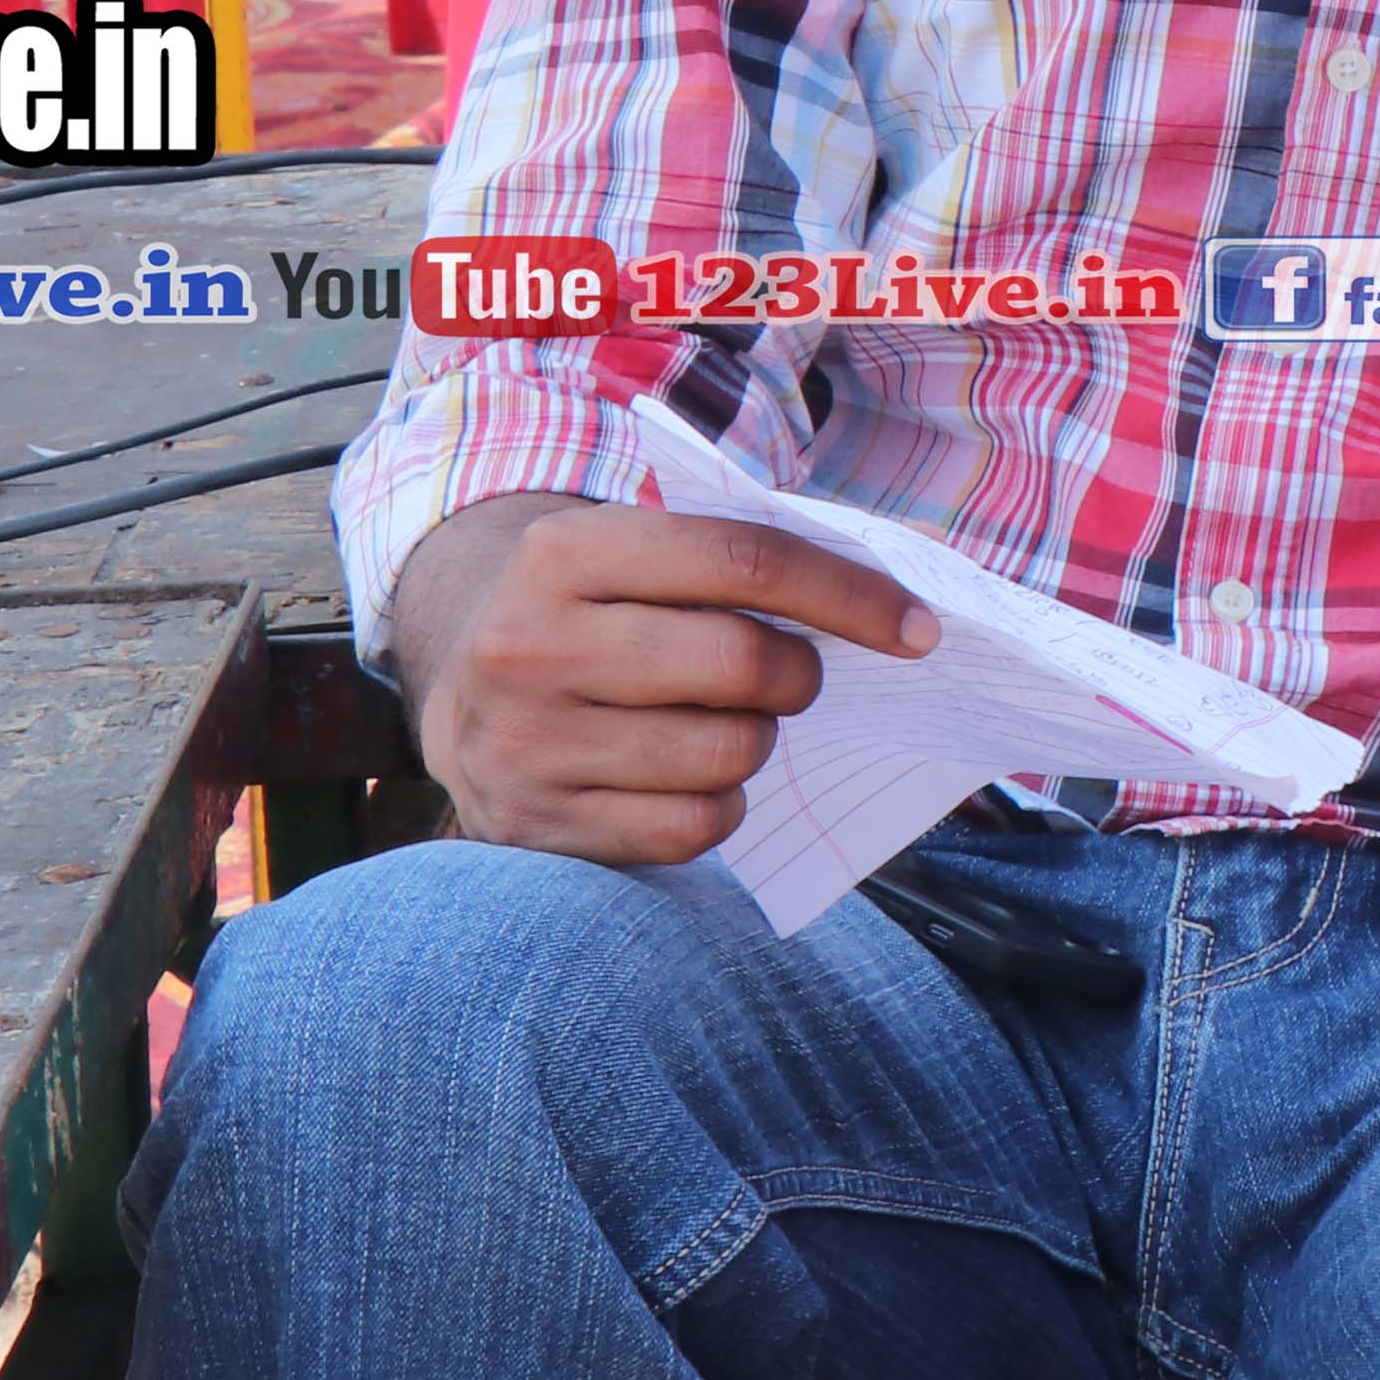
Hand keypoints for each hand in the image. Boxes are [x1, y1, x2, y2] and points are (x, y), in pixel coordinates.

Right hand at [388, 489, 934, 866]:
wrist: (463, 700)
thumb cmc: (597, 617)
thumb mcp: (639, 557)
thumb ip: (749, 559)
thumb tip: (911, 586)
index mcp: (565, 551)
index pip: (745, 560)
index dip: (850, 595)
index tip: (917, 629)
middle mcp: (529, 644)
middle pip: (742, 662)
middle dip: (797, 676)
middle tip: (789, 678)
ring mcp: (524, 742)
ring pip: (727, 752)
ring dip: (755, 743)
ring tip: (720, 722)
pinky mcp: (534, 826)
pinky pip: (692, 827)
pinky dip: (718, 806)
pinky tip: (686, 776)